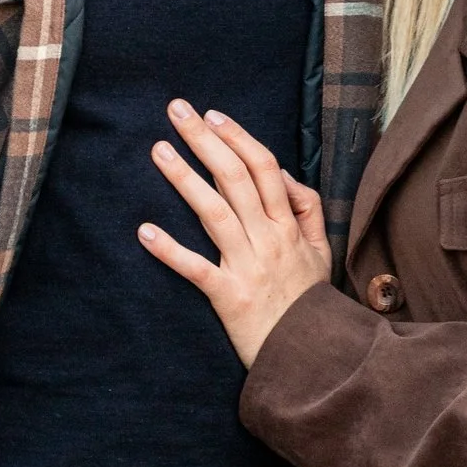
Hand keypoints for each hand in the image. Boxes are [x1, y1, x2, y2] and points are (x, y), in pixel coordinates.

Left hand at [141, 100, 331, 366]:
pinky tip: (145, 231)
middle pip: (236, 178)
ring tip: (158, 150)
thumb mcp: (322, 250)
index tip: (212, 115)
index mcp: (288, 225)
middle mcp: (269, 238)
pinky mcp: (229, 297)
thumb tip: (282, 176)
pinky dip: (170, 251)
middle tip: (175, 111)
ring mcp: (248, 266)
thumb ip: (306, 209)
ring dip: (185, 178)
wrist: (311, 355)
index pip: (265, 167)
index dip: (238, 137)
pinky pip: (196, 269)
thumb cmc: (310, 301)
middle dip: (205, 140)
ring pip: (215, 212)